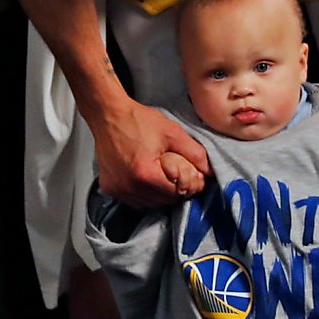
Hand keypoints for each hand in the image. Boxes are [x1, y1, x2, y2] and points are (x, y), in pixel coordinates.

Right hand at [93, 97, 212, 208]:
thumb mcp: (173, 133)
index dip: (188, 184)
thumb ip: (195, 154)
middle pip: (164, 201)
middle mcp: (129, 187)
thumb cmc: (138, 121)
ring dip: (158, 193)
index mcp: (146, 175)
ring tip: (158, 172)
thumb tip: (210, 172)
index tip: (189, 173)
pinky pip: (134, 200)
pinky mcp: (110, 189)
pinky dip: (143, 193)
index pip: (178, 193)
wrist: (108, 115)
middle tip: (174, 171)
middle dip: (174, 189)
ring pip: (149, 204)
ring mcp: (118, 190)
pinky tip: (143, 176)